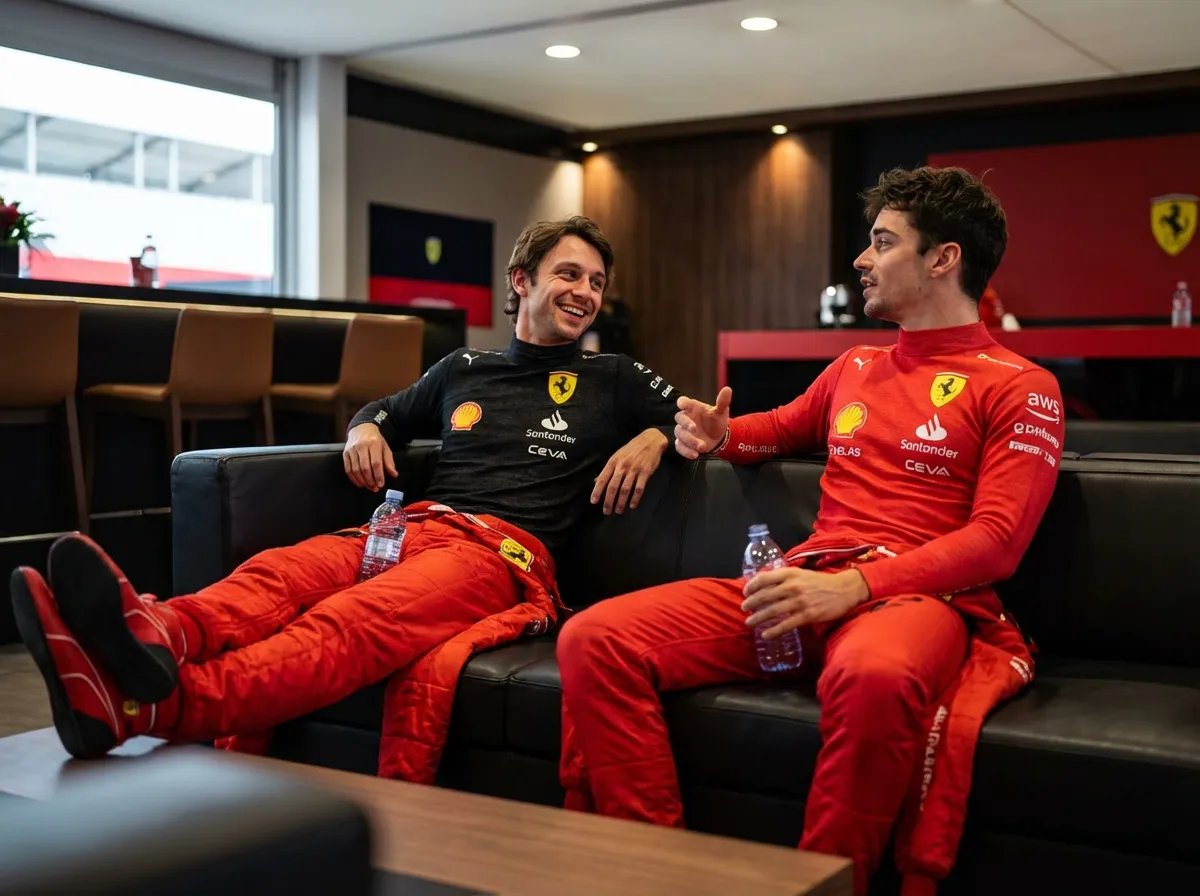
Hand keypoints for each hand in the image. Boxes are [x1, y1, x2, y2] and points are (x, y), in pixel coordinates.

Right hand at [343, 423, 397, 491]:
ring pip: (356, 470)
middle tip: (375, 488)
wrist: (361, 428)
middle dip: (370, 480)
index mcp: (373, 443)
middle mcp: (361, 446)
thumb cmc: (375, 439)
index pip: (376, 463)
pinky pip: (348, 469)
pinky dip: (354, 478)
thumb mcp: (385, 447)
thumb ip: (389, 461)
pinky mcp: (345, 453)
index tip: (381, 484)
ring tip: (369, 486)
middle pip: (365, 468)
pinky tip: (360, 483)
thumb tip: (394, 474)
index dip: (378, 475)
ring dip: (362, 481)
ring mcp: (352, 450)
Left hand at [591, 428, 668, 514]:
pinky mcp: (645, 473)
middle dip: (609, 501)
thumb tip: (595, 481)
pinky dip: (635, 498)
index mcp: (613, 462)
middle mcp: (622, 466)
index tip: (594, 501)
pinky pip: (639, 488)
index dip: (597, 491)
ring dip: (621, 502)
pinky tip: (632, 505)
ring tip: (618, 510)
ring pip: (625, 489)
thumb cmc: (632, 449)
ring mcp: (634, 470)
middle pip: (613, 487)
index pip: (602, 479)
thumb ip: (607, 470)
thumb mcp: (616, 456)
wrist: (650, 440)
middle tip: (607, 511)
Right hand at [674, 387, 732, 458]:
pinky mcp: (683, 443)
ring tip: (702, 446)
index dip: (682, 403)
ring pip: (680, 434)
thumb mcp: (721, 411)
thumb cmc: (716, 421)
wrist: (718, 438)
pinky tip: (695, 455)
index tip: (682, 404)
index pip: (684, 402)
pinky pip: (680, 447)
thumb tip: (727, 389)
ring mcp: (683, 431)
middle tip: (694, 428)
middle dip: (686, 423)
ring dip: (690, 440)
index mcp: (693, 407)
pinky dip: (686, 451)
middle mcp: (686, 418)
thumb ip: (722, 401)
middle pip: (679, 418)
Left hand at [742, 568, 869, 638]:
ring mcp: (799, 602)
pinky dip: (773, 631)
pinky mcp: (807, 615)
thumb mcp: (800, 573)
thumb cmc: (820, 581)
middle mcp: (792, 586)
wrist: (843, 590)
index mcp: (790, 573)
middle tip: (744, 609)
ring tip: (749, 622)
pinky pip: (785, 625)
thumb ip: (784, 577)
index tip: (745, 592)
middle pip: (764, 596)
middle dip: (751, 603)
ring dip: (758, 618)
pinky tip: (765, 635)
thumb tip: (764, 584)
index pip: (763, 578)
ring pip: (772, 611)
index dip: (751, 586)